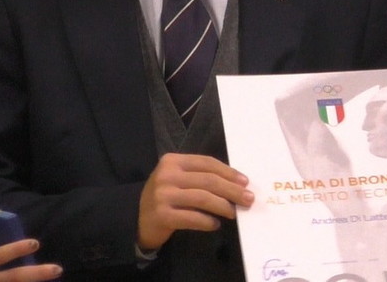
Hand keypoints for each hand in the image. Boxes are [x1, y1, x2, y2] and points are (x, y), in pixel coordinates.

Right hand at [137, 152, 253, 249]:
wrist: (138, 219)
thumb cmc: (166, 197)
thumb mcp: (178, 179)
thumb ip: (200, 177)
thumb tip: (237, 184)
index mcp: (172, 161)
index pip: (207, 163)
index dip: (229, 172)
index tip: (245, 182)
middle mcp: (167, 175)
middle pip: (208, 180)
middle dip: (232, 190)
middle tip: (248, 199)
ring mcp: (163, 195)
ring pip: (203, 198)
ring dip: (223, 206)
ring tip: (234, 213)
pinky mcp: (162, 215)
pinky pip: (193, 218)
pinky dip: (207, 221)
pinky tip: (215, 224)